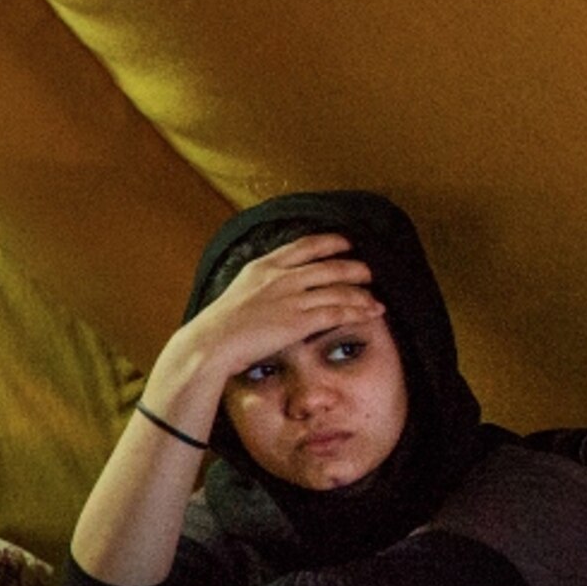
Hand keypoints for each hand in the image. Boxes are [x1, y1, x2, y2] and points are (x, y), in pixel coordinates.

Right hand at [156, 232, 384, 398]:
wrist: (211, 344)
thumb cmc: (218, 326)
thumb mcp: (238, 293)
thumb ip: (258, 286)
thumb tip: (270, 292)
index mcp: (263, 266)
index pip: (305, 245)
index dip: (330, 242)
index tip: (346, 242)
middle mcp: (281, 277)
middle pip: (330, 265)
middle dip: (355, 268)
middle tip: (369, 272)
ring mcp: (291, 297)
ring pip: (339, 288)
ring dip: (362, 293)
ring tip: (375, 299)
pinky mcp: (299, 320)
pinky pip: (338, 312)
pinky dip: (358, 311)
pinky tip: (370, 313)